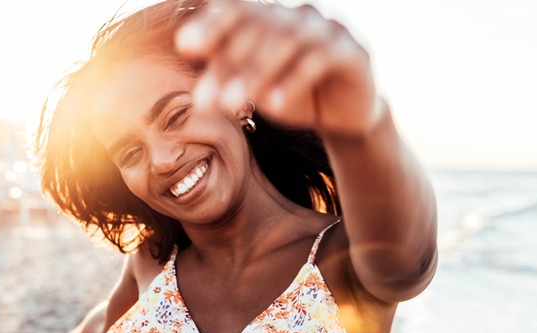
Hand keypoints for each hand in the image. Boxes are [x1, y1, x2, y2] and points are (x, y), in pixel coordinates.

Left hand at [175, 0, 381, 138]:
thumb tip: (187, 55)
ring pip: (286, 42)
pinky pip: (319, 60)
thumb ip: (228, 68)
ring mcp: (329, 29)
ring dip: (254, 74)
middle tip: (202, 99)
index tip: (183, 45)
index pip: (238, 9)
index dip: (211, 23)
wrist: (344, 117)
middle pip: (258, 29)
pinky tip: (273, 105)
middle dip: (226, 64)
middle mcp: (299, 15)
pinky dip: (293, 82)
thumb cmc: (292, 96)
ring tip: (230, 105)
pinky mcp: (353, 52)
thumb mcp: (255, 86)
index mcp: (273, 17)